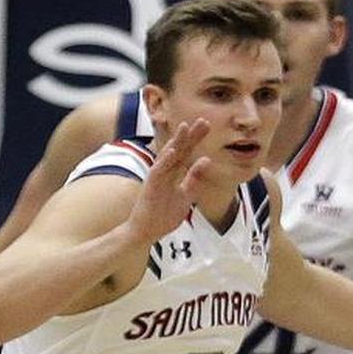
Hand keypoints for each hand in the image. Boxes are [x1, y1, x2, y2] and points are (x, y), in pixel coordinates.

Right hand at [125, 119, 212, 243]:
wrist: (145, 232)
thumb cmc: (163, 215)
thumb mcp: (186, 196)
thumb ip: (194, 179)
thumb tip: (205, 161)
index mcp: (173, 174)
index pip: (187, 152)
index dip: (196, 139)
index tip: (207, 125)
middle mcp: (165, 172)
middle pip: (179, 150)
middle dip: (191, 135)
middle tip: (203, 121)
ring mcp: (157, 178)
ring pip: (168, 156)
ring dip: (176, 141)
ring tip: (185, 126)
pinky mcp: (150, 186)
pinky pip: (158, 171)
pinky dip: (164, 160)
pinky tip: (172, 150)